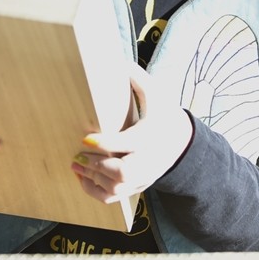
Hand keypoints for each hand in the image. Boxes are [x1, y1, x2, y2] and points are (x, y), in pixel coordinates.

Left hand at [71, 62, 193, 203]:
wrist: (182, 143)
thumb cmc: (164, 115)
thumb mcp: (157, 95)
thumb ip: (138, 80)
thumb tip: (120, 62)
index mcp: (151, 135)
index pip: (128, 143)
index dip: (105, 144)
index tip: (86, 138)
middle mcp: (148, 160)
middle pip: (122, 172)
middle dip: (97, 166)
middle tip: (78, 156)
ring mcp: (142, 176)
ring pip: (116, 187)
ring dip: (92, 178)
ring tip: (76, 164)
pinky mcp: (136, 186)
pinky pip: (113, 197)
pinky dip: (95, 192)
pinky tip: (82, 177)